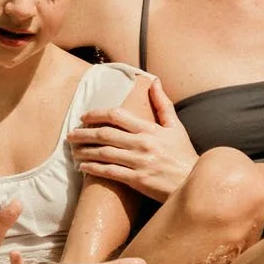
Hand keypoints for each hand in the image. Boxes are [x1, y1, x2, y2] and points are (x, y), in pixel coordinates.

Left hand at [69, 78, 198, 201]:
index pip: (117, 115)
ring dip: (84, 150)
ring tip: (73, 150)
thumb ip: (162, 104)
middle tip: (70, 134)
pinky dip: (93, 168)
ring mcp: (139, 162)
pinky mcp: (137, 180)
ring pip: (104, 153)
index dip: (96, 114)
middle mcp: (142, 144)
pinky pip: (109, 172)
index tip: (84, 117)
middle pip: (105, 134)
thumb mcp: (176, 127)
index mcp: (150, 129)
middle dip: (83, 133)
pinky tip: (83, 167)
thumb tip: (154, 81)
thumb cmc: (183, 155)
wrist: (193, 182)